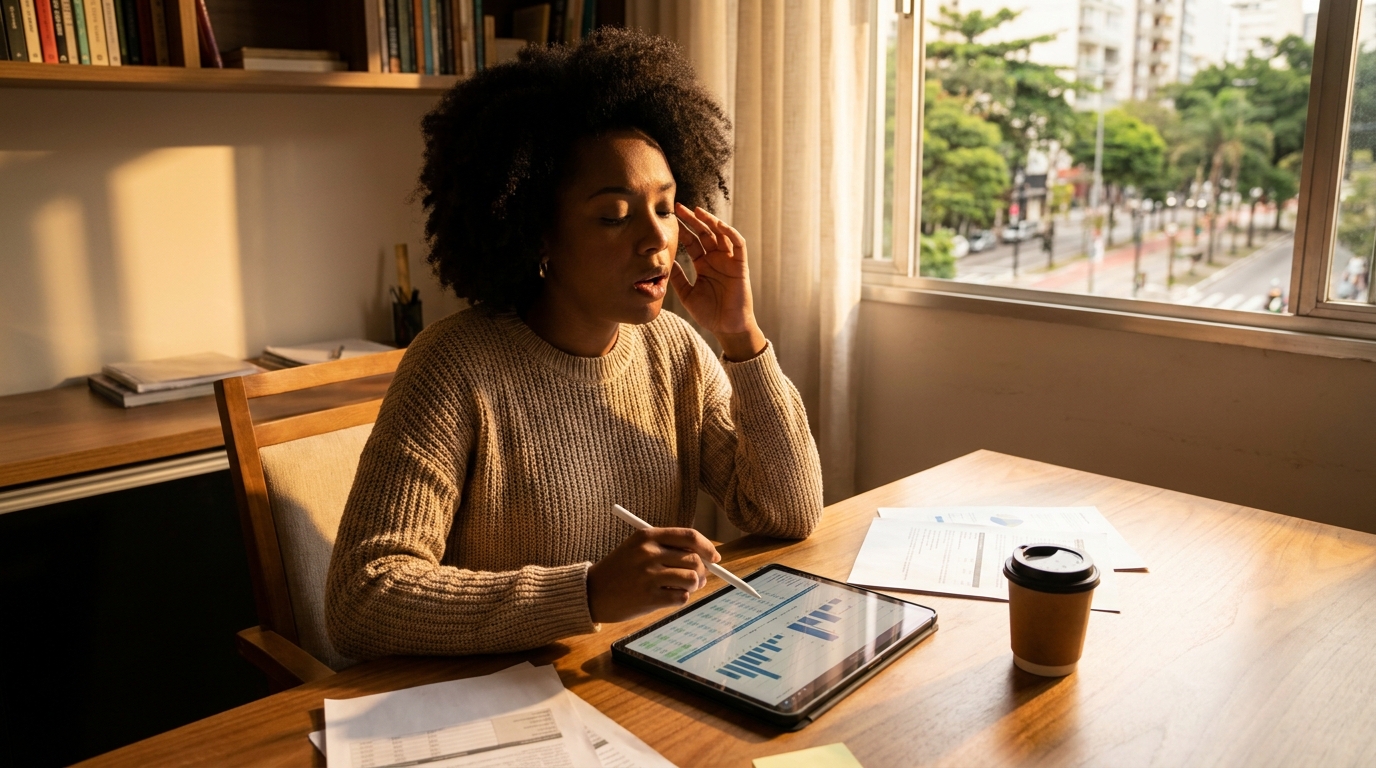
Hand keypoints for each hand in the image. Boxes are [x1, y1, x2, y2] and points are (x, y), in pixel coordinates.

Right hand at [587, 527, 720, 623]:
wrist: (592, 593)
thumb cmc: (619, 570)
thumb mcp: (637, 548)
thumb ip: (668, 548)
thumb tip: (705, 557)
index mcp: (647, 536)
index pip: (689, 536)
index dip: (707, 547)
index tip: (715, 557)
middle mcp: (649, 553)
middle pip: (694, 559)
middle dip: (702, 571)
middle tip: (698, 579)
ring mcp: (649, 576)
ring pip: (692, 579)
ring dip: (692, 586)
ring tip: (680, 588)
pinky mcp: (649, 597)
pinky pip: (681, 597)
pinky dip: (680, 598)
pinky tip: (667, 597)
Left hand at [670, 203, 767, 360]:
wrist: (727, 328)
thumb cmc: (709, 313)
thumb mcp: (686, 294)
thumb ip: (677, 277)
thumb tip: (664, 262)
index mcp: (703, 264)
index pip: (692, 242)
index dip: (682, 229)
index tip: (670, 218)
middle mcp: (716, 259)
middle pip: (704, 233)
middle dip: (692, 219)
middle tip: (678, 207)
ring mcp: (729, 261)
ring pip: (721, 234)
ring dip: (710, 221)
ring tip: (697, 211)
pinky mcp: (741, 265)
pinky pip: (738, 244)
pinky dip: (730, 233)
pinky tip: (718, 225)